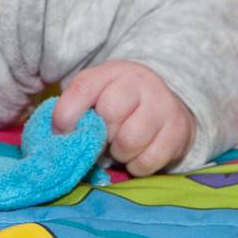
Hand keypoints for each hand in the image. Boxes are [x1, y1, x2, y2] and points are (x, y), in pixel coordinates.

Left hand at [51, 60, 194, 176]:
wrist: (167, 103)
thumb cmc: (119, 103)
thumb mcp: (96, 95)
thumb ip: (75, 110)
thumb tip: (59, 137)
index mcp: (111, 72)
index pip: (85, 86)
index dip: (68, 112)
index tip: (61, 132)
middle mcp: (140, 83)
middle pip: (109, 114)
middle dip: (99, 135)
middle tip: (102, 138)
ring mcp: (163, 105)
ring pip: (129, 140)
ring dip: (118, 153)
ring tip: (119, 146)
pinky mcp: (179, 131)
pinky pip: (148, 160)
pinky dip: (136, 165)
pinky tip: (137, 154)